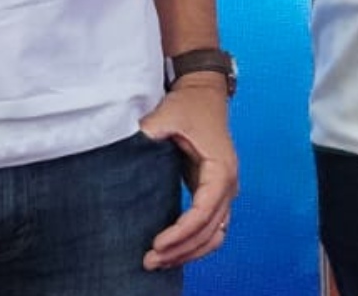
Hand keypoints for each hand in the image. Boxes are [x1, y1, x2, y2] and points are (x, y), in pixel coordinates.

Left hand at [139, 79, 238, 269]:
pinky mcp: (214, 193)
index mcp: (221, 168)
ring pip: (215, 235)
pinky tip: (173, 252)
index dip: (182, 232)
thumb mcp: (167, 115)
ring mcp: (225, 191)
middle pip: (211, 230)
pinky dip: (196, 244)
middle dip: (182, 249)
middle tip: (150, 260)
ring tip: (159, 262)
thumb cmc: (188, 105)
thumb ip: (149, 133)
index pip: (205, 211)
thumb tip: (128, 150)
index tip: (157, 243)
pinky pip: (212, 228)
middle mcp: (229, 184)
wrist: (203, 94)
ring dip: (191, 252)